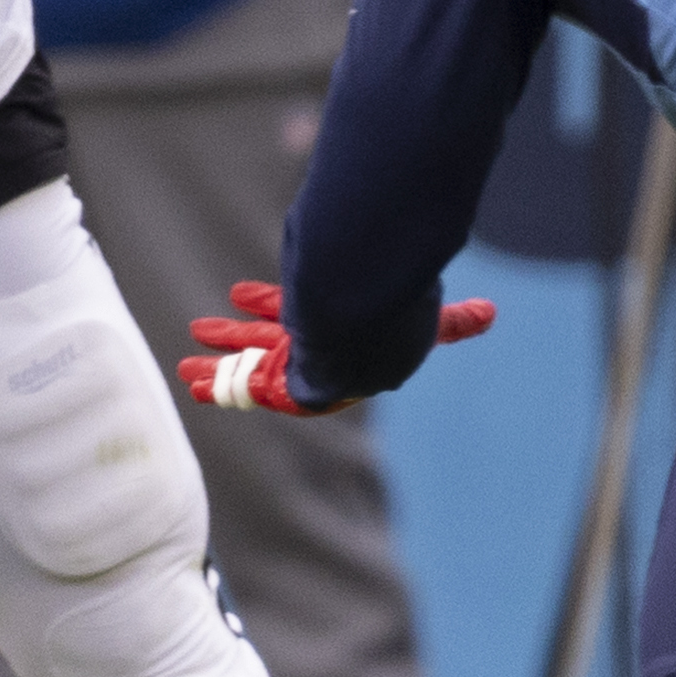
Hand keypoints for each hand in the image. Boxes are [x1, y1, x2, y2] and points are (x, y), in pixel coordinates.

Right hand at [179, 279, 494, 416]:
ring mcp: (298, 370)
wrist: (379, 333)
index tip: (238, 290)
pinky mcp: (284, 384)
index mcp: (342, 335)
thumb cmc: (397, 316)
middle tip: (200, 329)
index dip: (270, 306)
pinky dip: (220, 384)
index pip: (299, 321)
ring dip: (219, 369)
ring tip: (184, 370)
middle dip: (236, 340)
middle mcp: (317, 356)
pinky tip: (191, 382)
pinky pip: (245, 387)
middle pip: (268, 347)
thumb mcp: (426, 321)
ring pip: (249, 369)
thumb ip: (453, 323)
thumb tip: (490, 314)